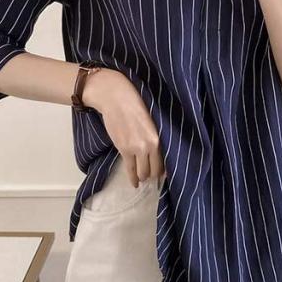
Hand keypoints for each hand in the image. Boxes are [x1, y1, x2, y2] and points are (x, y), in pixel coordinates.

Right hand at [83, 68, 164, 187]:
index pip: (166, 160)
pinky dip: (133, 179)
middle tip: (151, 175)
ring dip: (143, 176)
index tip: (163, 173)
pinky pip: (130, 170)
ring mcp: (138, 148)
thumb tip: (158, 149)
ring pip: (144, 172)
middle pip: (156, 169)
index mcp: (161, 135)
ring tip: (142, 177)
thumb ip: (156, 134)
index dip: (164, 169)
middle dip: (153, 175)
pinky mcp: (124, 149)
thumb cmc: (135, 103)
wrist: (115, 97)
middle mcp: (152, 144)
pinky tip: (134, 184)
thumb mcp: (152, 119)